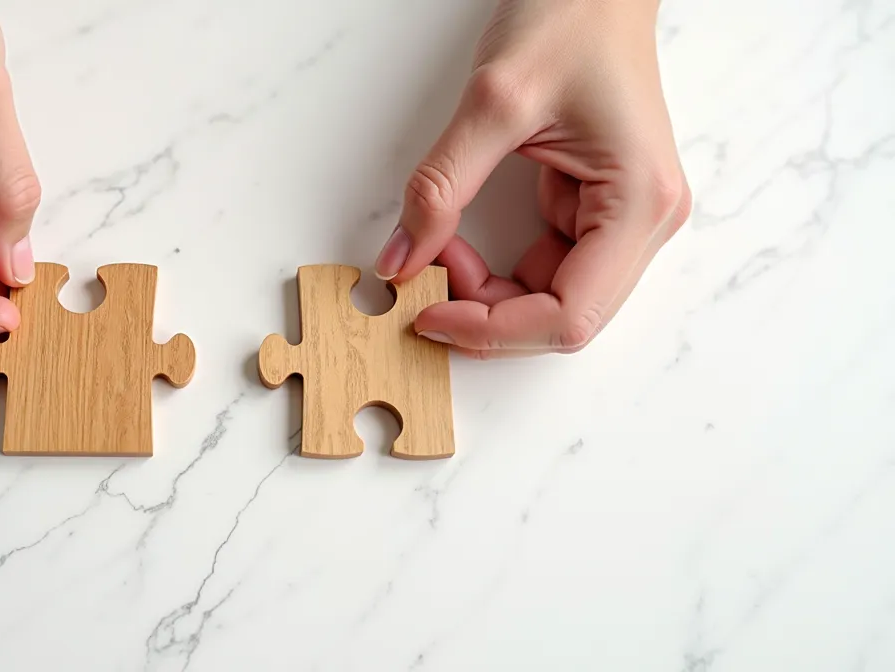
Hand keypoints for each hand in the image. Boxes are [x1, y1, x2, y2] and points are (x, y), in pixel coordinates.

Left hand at [374, 0, 691, 358]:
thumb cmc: (571, 18)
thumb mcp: (493, 102)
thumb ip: (441, 187)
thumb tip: (400, 260)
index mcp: (640, 203)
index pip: (570, 316)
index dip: (494, 330)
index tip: (429, 315)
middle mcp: (645, 221)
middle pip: (564, 318)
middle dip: (489, 315)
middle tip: (423, 289)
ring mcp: (623, 218)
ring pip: (551, 298)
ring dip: (488, 295)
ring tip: (437, 255)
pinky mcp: (595, 209)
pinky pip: (544, 266)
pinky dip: (495, 269)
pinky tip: (457, 246)